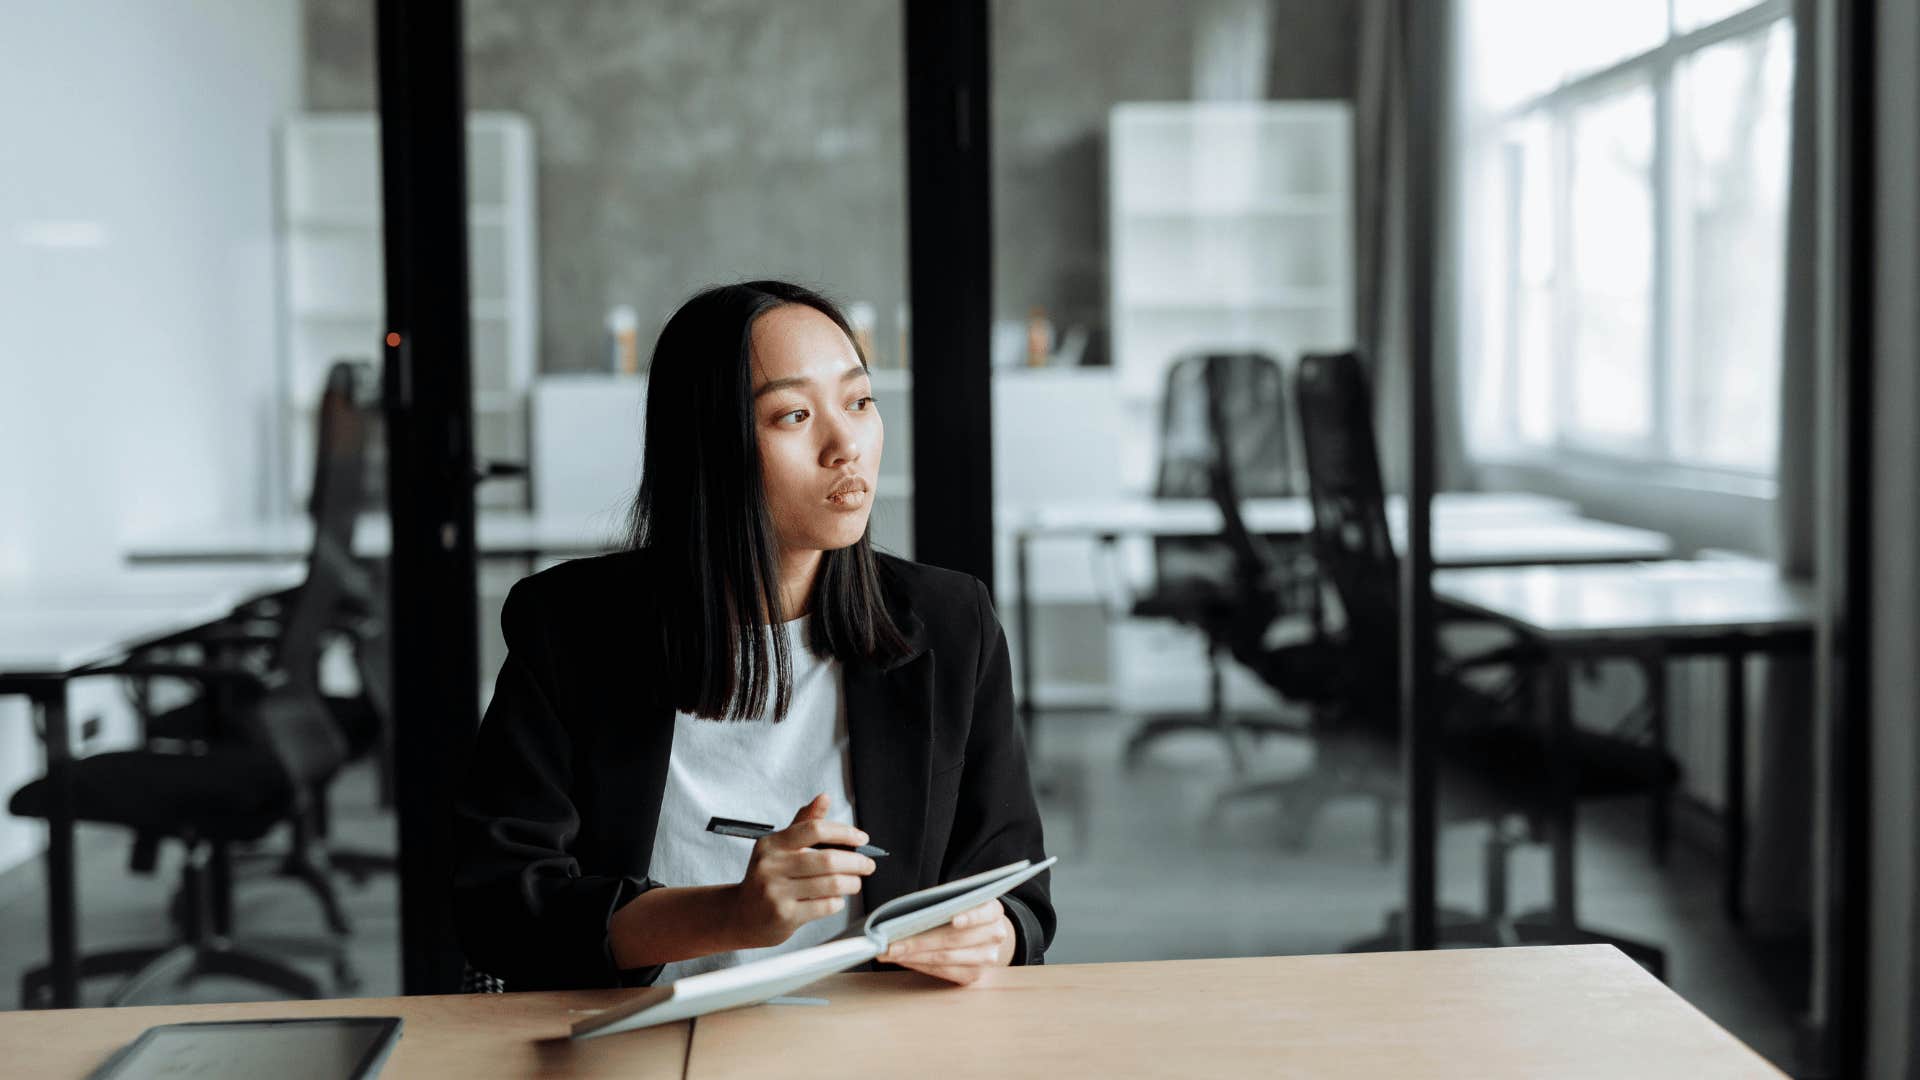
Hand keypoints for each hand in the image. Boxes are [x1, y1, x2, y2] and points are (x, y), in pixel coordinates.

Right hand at [724, 793, 876, 948]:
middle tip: (867, 865)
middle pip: (827, 859)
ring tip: (855, 882)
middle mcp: (771, 866)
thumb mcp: (779, 848)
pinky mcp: (784, 916)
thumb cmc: (766, 878)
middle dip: (856, 862)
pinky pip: (824, 906)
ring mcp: (776, 893)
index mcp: (771, 844)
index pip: (814, 830)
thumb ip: (803, 824)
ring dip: (851, 883)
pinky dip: (837, 901)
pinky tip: (836, 899)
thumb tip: (824, 798)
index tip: (861, 838)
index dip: (843, 832)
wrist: (741, 916)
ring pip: (830, 884)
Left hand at [876, 898, 1014, 985]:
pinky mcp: (974, 975)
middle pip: (953, 939)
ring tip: (890, 953)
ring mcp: (987, 958)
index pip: (983, 913)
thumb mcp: (960, 899)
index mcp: (993, 910)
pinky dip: (920, 965)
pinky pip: (943, 972)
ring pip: (944, 958)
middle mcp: (995, 935)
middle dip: (918, 941)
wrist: (982, 932)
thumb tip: (907, 913)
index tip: (953, 920)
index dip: (969, 917)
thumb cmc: (962, 910)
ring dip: (913, 956)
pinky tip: (903, 960)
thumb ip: (944, 902)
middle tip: (890, 944)